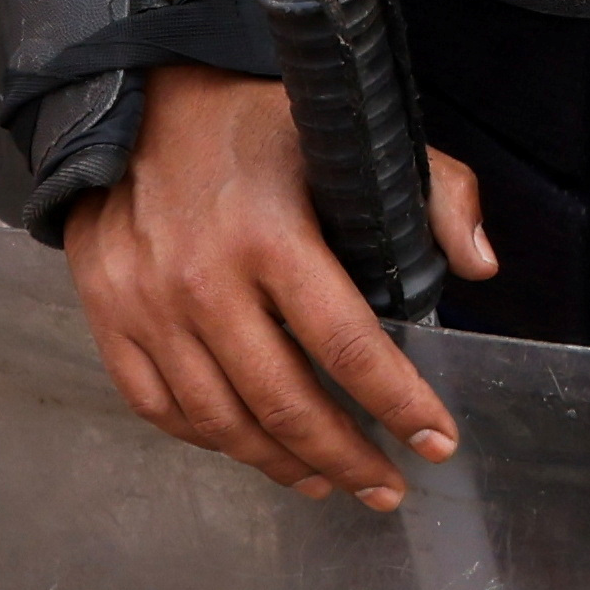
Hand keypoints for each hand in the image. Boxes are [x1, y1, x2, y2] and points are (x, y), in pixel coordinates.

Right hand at [65, 59, 488, 505]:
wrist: (134, 102)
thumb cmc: (253, 123)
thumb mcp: (348, 133)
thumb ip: (435, 191)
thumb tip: (480, 267)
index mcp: (271, 234)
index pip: (347, 346)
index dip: (399, 405)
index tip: (437, 443)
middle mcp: (203, 281)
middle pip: (285, 404)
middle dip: (349, 459)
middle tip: (388, 487)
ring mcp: (148, 307)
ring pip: (222, 423)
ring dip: (283, 465)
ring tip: (328, 482)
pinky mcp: (109, 319)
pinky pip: (161, 408)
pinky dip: (211, 441)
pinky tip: (253, 449)